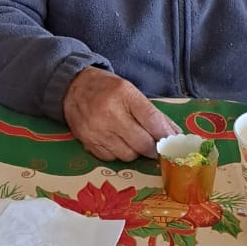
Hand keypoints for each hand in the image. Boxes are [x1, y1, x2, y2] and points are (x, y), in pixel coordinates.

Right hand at [62, 67, 177, 160]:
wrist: (72, 87)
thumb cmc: (106, 88)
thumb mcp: (130, 91)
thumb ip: (151, 113)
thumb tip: (174, 134)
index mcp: (123, 94)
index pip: (152, 120)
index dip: (166, 134)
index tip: (173, 142)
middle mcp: (109, 113)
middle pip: (142, 143)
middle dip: (153, 147)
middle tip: (155, 145)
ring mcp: (97, 130)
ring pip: (128, 155)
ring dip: (135, 151)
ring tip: (132, 140)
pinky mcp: (87, 143)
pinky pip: (112, 158)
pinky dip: (118, 153)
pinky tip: (116, 141)